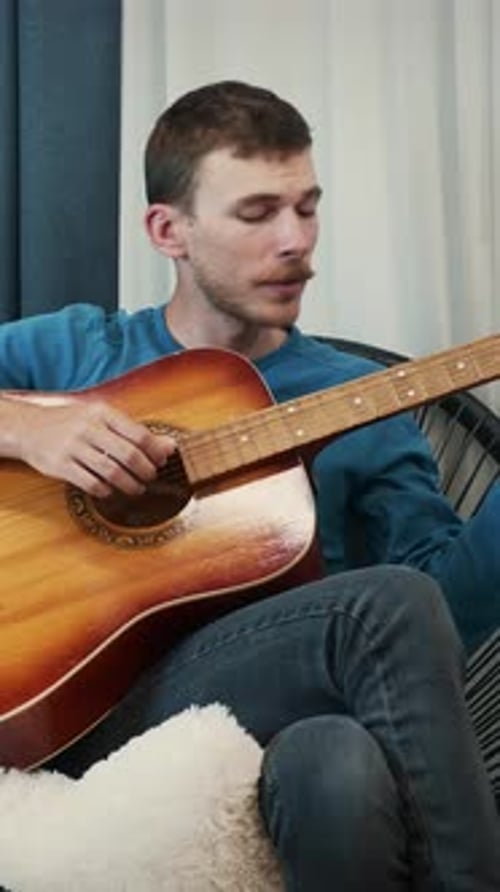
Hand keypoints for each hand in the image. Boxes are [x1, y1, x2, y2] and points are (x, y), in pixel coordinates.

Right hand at [17, 398, 175, 496]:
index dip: (154, 452)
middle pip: (129, 455)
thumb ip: (134, 432)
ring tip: (136, 489)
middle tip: (150, 478)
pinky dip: (106, 490)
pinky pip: (91, 483)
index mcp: (102, 413)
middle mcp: (88, 428)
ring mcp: (73, 447)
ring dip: (129, 485)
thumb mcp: (102, 419)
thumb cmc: (73, 423)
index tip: (160, 462)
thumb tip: (170, 446)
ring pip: (112, 472)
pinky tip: (111, 491)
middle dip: (146, 471)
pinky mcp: (61, 466)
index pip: (139, 434)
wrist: (29, 427)